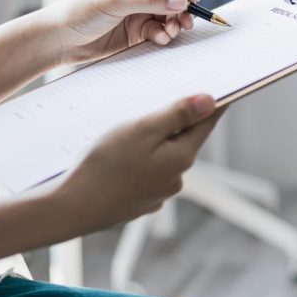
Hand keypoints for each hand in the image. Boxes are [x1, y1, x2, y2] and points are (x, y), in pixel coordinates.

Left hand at [42, 0, 201, 65]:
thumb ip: (149, 0)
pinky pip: (163, 30)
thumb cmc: (80, 10)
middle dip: (183, 6)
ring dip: (176, 23)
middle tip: (186, 21)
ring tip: (170, 32)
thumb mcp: (115, 1)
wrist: (61, 39)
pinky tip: (158, 39)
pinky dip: (165, 35)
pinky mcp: (140, 29)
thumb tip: (182, 0)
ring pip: (172, 13)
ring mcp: (142, 9)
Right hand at [55, 94, 223, 230]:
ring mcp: (158, 192)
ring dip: (154, 143)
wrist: (73, 208)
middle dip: (177, 121)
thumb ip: (178, 115)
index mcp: (181, 157)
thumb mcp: (143, 130)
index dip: (213, 103)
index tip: (223, 87)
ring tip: (129, 130)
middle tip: (163, 100)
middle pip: (184, 139)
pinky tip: (118, 157)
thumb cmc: (106, 165)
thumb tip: (210, 102)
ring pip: (163, 157)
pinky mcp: (139, 201)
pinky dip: (138, 161)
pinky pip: (146, 173)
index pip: (206, 123)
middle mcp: (176, 178)